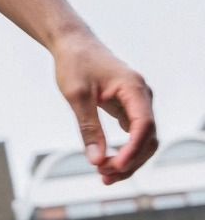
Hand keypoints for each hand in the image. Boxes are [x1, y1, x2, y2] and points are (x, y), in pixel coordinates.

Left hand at [51, 31, 157, 183]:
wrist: (72, 43)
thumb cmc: (74, 62)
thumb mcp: (77, 95)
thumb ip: (88, 127)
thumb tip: (96, 160)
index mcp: (134, 88)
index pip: (144, 125)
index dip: (133, 150)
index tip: (115, 166)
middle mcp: (142, 96)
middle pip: (148, 138)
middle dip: (130, 161)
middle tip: (104, 176)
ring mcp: (137, 102)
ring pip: (143, 140)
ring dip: (128, 159)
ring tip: (104, 174)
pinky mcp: (128, 107)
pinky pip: (133, 135)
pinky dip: (124, 150)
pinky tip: (107, 162)